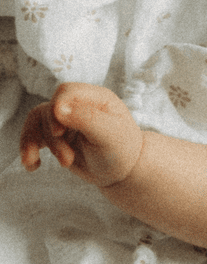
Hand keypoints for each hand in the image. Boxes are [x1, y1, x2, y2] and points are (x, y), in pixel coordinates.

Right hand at [21, 83, 144, 189]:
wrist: (122, 172)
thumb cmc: (122, 151)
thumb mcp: (110, 135)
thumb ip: (86, 118)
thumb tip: (57, 107)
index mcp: (96, 98)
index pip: (67, 91)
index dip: (56, 108)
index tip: (58, 132)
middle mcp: (79, 105)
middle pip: (49, 110)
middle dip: (52, 138)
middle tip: (67, 160)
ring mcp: (65, 119)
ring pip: (37, 122)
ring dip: (34, 144)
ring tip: (34, 165)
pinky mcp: (55, 135)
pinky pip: (33, 135)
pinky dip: (28, 149)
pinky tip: (31, 166)